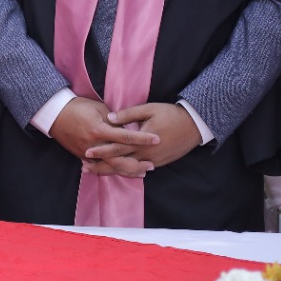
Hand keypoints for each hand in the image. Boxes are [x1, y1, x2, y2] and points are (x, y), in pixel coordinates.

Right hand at [48, 95, 159, 177]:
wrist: (54, 114)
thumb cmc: (78, 107)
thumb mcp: (98, 108)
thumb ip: (114, 120)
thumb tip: (128, 128)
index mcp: (100, 129)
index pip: (126, 136)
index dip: (143, 138)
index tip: (157, 139)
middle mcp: (94, 144)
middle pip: (120, 159)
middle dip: (137, 163)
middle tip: (152, 165)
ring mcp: (87, 152)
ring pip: (110, 167)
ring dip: (127, 170)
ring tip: (141, 172)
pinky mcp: (82, 156)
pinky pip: (100, 166)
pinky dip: (113, 169)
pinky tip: (124, 171)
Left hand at [85, 102, 201, 172]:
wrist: (195, 125)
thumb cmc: (171, 114)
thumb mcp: (149, 109)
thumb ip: (128, 115)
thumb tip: (109, 118)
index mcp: (142, 140)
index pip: (117, 147)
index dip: (101, 150)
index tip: (86, 152)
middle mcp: (146, 154)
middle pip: (119, 163)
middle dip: (101, 166)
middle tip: (85, 168)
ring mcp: (153, 160)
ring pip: (129, 169)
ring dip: (112, 171)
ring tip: (96, 171)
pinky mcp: (159, 163)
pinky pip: (140, 170)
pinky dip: (127, 171)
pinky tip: (117, 172)